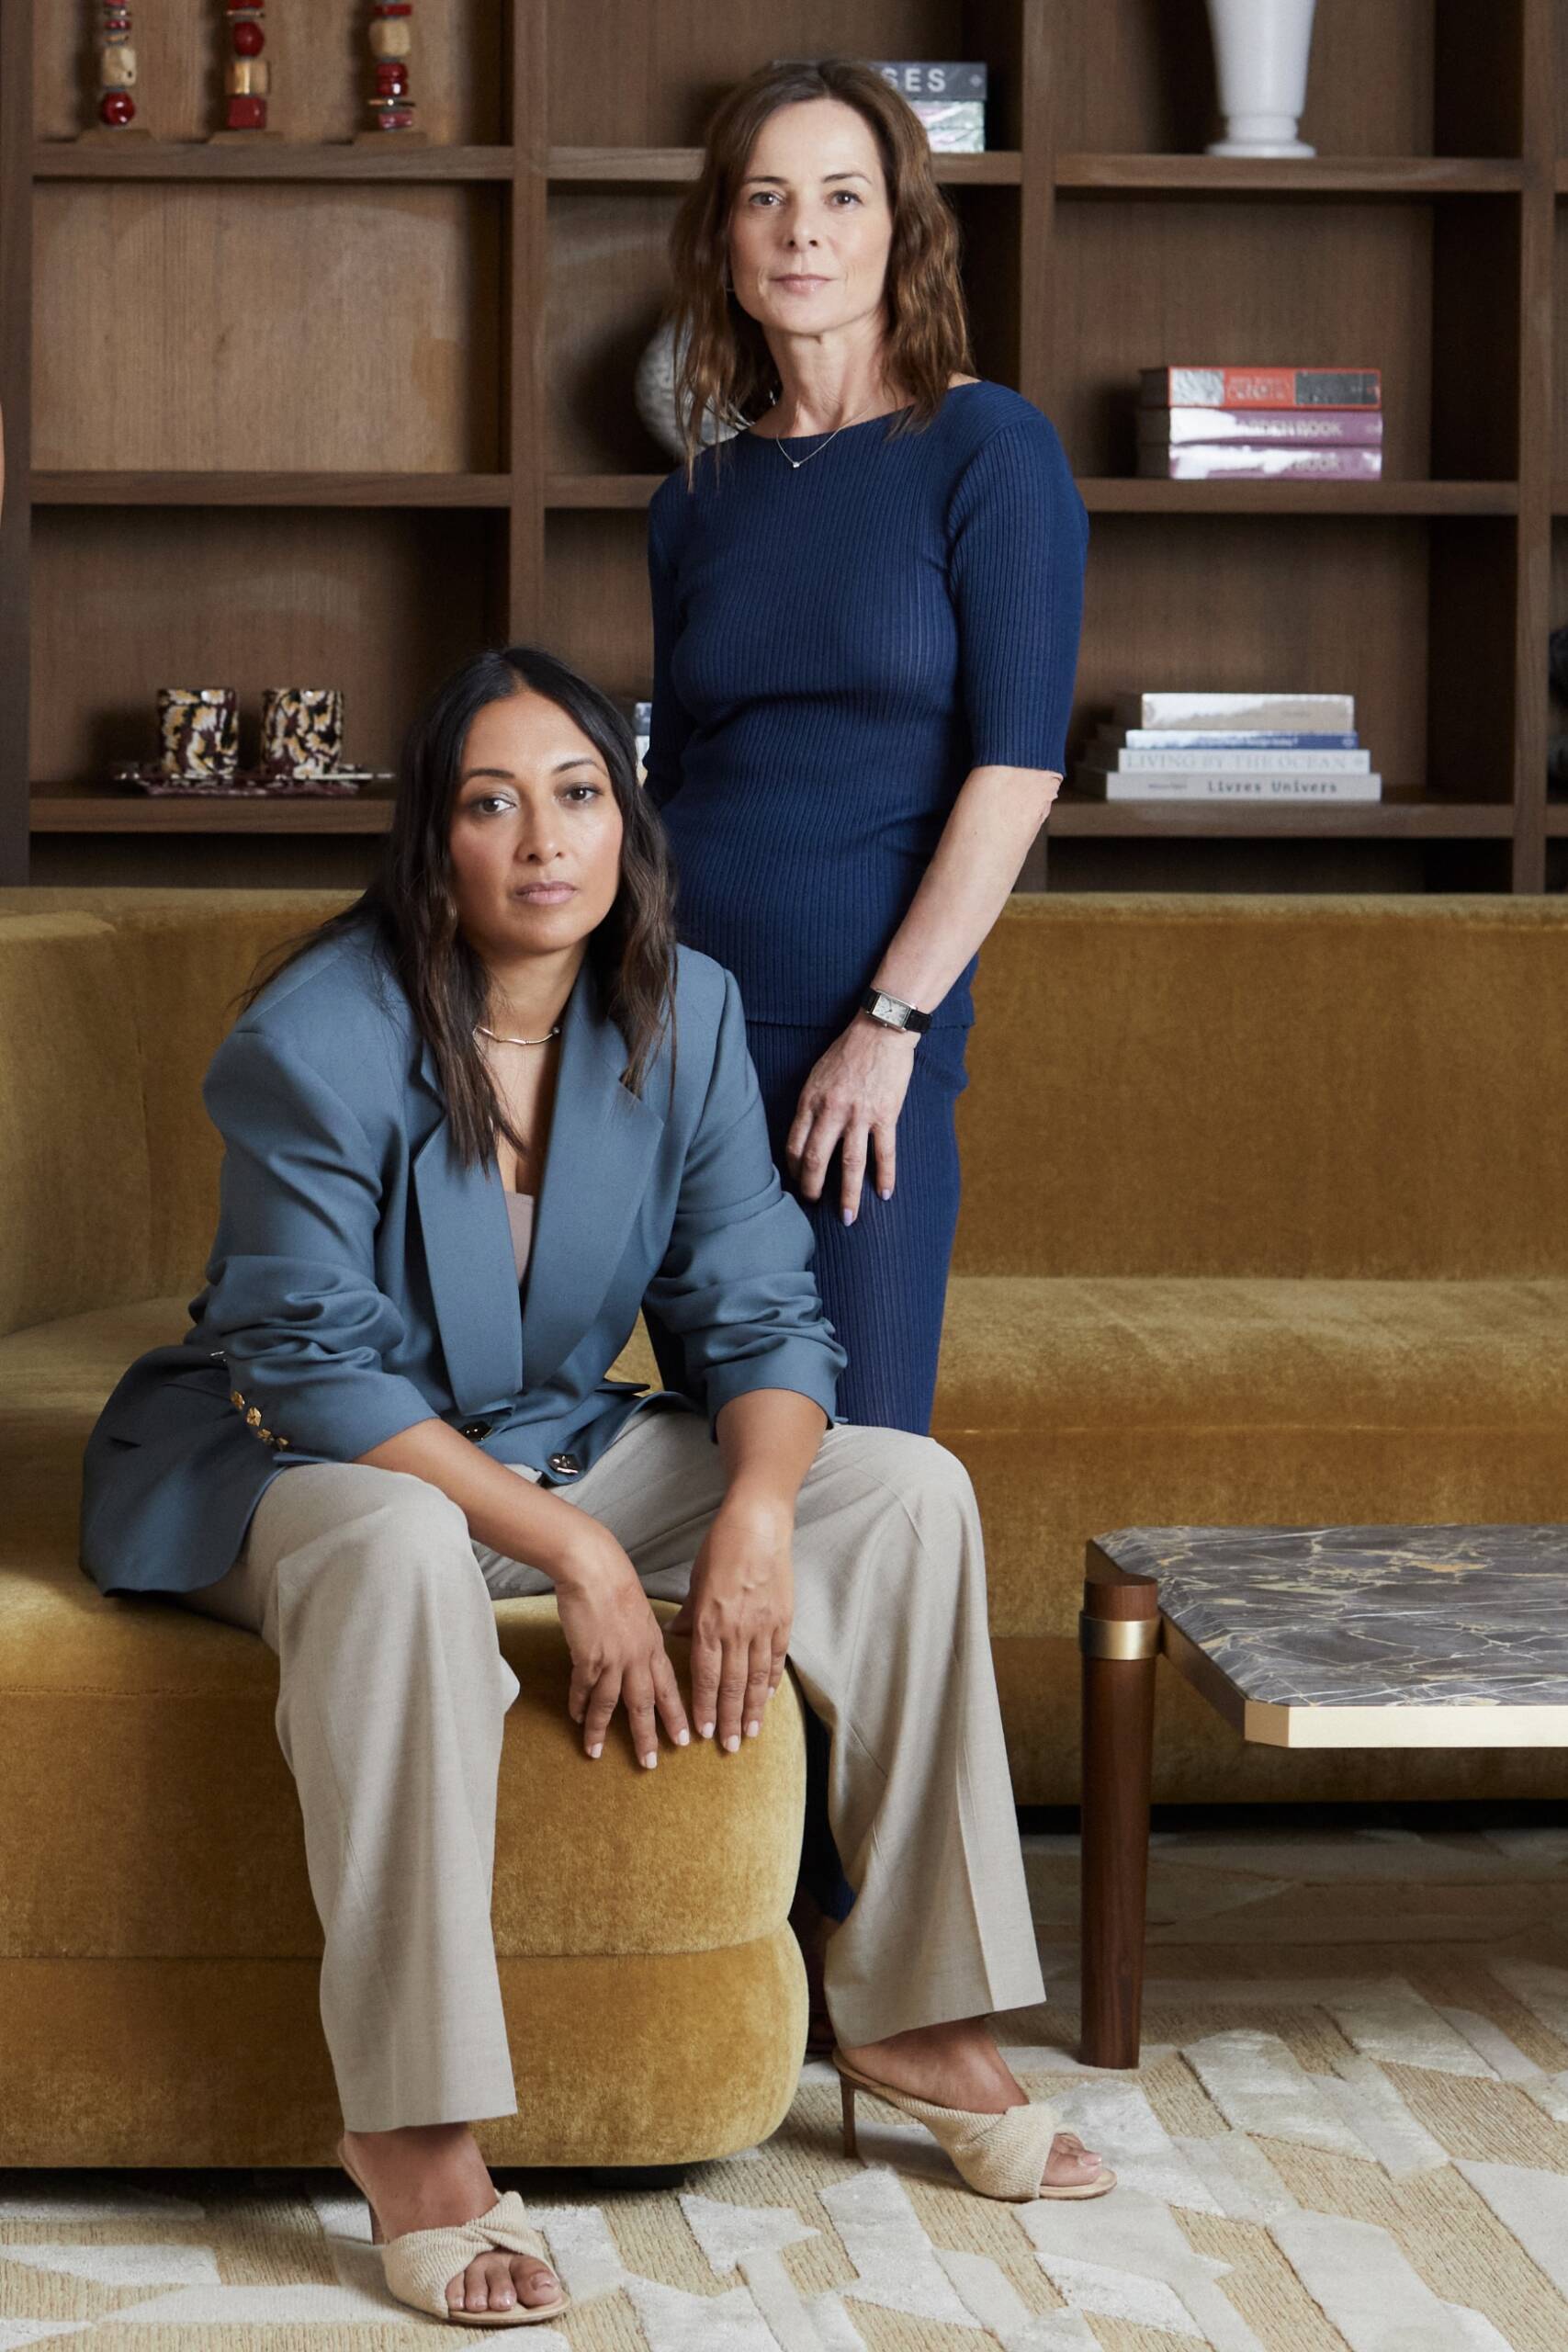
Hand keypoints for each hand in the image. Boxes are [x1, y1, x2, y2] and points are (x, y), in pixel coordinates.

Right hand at [554, 1521, 690, 1766]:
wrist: (593, 1568)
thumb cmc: (616, 1582)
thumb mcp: (642, 1611)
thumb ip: (648, 1634)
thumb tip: (652, 1646)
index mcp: (654, 1645)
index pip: (669, 1688)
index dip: (677, 1715)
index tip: (686, 1740)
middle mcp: (638, 1657)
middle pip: (645, 1705)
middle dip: (648, 1736)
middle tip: (650, 1763)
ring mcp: (613, 1658)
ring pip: (610, 1704)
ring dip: (601, 1730)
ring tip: (595, 1752)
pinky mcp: (587, 1655)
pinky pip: (583, 1688)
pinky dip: (579, 1705)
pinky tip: (576, 1718)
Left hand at [666, 1490, 793, 1751]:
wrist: (758, 1525)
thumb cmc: (721, 1549)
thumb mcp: (696, 1581)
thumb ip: (688, 1614)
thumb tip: (675, 1635)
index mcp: (708, 1622)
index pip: (705, 1676)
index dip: (705, 1707)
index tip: (703, 1733)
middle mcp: (735, 1630)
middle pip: (732, 1685)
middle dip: (730, 1719)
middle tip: (730, 1748)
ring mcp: (762, 1626)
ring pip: (757, 1678)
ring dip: (753, 1709)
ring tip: (752, 1734)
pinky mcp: (782, 1618)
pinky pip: (777, 1657)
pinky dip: (773, 1679)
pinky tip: (769, 1697)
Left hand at [785, 1014, 916, 1220]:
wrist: (881, 1031)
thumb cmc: (847, 1052)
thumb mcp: (816, 1075)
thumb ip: (810, 1106)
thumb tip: (805, 1136)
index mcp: (810, 1100)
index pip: (795, 1144)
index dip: (794, 1169)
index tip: (797, 1182)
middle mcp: (832, 1110)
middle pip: (817, 1160)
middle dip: (813, 1188)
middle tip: (813, 1205)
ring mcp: (860, 1114)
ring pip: (850, 1164)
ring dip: (848, 1194)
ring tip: (847, 1218)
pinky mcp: (886, 1114)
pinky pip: (885, 1152)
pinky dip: (885, 1176)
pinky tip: (885, 1194)